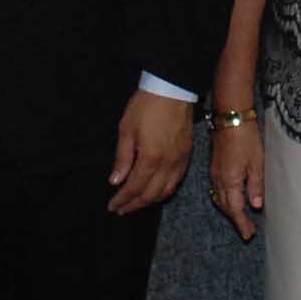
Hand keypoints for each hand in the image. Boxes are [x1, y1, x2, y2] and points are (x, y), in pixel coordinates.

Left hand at [108, 90, 193, 213]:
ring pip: (166, 191)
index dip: (123, 199)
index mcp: (151, 158)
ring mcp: (180, 160)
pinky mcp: (187, 155)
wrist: (173, 89)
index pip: (135, 187)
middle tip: (122, 209)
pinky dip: (165, 191)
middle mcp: (168, 164)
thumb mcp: (126, 129)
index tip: (113, 206)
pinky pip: (177, 181)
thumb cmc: (146, 106)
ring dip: (150, 201)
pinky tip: (156, 191)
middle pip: (151, 194)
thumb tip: (116, 181)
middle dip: (135, 205)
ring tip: (137, 204)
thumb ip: (122, 158)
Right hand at [208, 122, 264, 240]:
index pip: (235, 209)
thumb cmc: (246, 137)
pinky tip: (234, 197)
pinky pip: (218, 189)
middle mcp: (219, 179)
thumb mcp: (257, 162)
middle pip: (225, 207)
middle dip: (236, 219)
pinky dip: (226, 198)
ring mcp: (215, 173)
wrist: (231, 117)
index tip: (248, 234)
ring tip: (242, 216)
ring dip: (230, 209)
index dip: (242, 223)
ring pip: (219, 198)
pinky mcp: (215, 166)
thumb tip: (256, 205)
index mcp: (230, 180)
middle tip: (247, 229)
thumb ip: (256, 185)